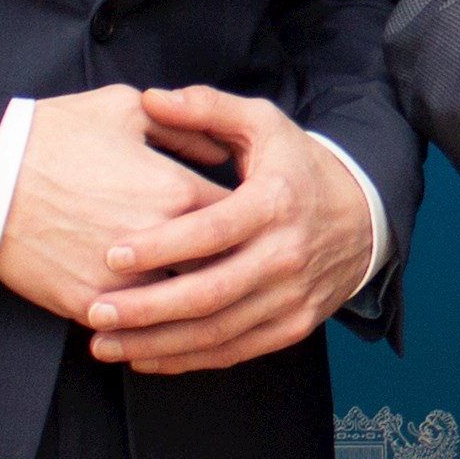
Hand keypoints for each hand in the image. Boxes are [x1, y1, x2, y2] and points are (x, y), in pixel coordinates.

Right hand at [0, 86, 225, 325]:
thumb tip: (220, 151)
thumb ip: (185, 126)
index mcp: (177, 191)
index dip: (249, 220)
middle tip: (240, 265)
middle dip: (233, 266)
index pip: (242, 218)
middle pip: (224, 268)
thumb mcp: (126, 109)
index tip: (251, 221)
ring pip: (184, 306)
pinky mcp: (91, 305)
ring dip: (195, 302)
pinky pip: (138, 328)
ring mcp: (126, 280)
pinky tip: (159, 322)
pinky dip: (151, 326)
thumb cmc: (54, 134)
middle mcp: (162, 242)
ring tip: (205, 299)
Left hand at [77, 87, 376, 373]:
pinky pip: (234, 351)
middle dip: (147, 308)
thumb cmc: (298, 167)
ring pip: (217, 331)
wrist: (363, 216)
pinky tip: (143, 355)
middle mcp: (287, 254)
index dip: (162, 245)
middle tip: (96, 311)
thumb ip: (207, 108)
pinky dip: (186, 359)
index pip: (214, 231)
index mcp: (276, 202)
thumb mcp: (263, 125)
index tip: (112, 254)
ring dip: (157, 341)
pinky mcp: (292, 326)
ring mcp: (291, 296)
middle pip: (210, 293)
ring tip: (103, 342)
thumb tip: (153, 98)